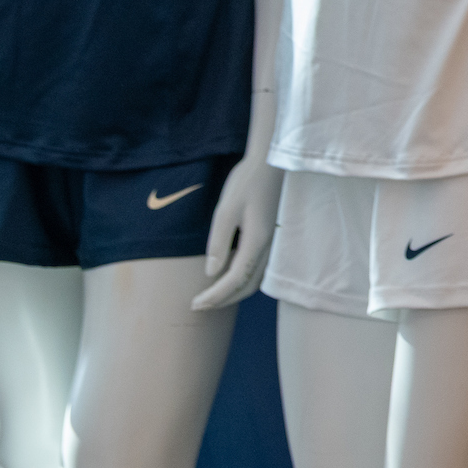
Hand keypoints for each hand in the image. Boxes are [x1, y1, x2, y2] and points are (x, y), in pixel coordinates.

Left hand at [190, 155, 282, 310]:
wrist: (271, 162)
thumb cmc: (246, 182)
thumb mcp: (226, 210)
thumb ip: (219, 243)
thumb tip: (211, 273)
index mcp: (256, 242)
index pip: (234, 280)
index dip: (215, 296)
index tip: (195, 304)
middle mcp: (268, 247)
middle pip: (248, 286)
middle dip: (224, 300)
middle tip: (200, 305)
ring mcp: (273, 243)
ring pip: (256, 279)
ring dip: (234, 292)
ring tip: (212, 295)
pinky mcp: (271, 237)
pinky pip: (259, 268)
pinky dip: (243, 280)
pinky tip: (228, 273)